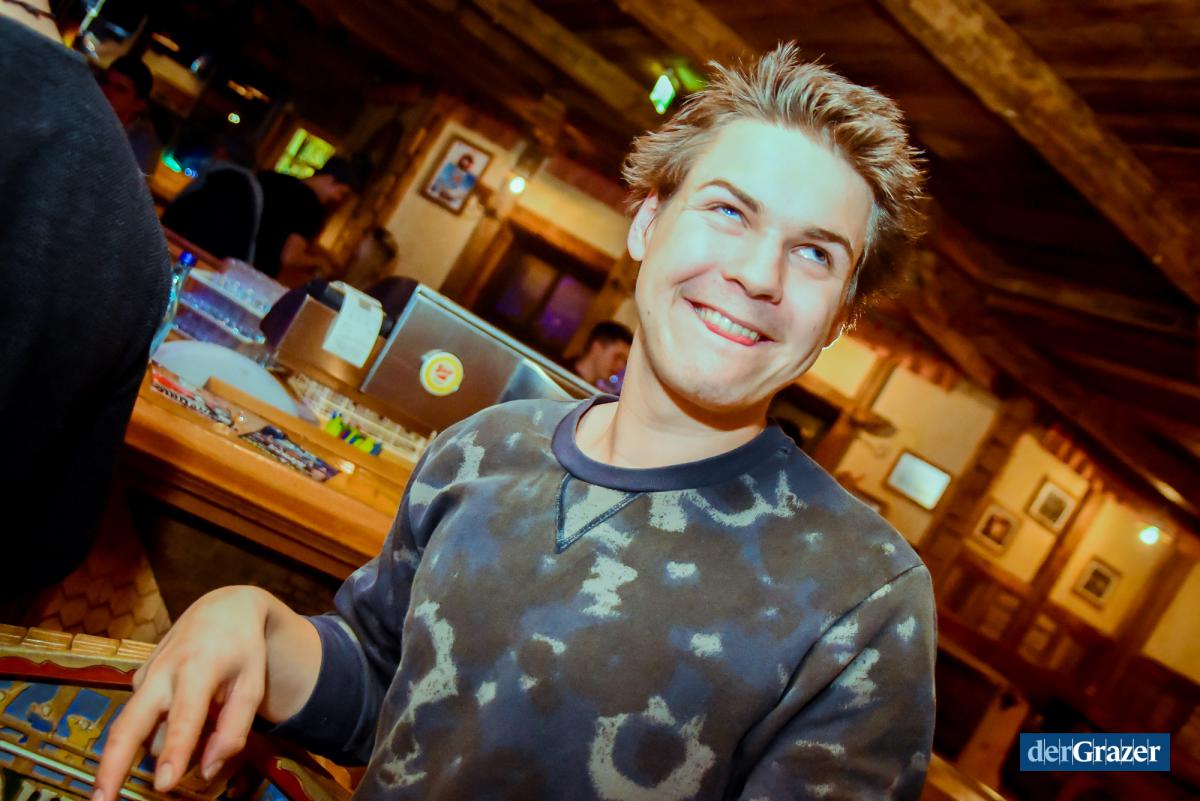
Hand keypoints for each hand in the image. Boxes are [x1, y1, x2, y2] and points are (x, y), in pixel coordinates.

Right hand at [93, 586, 273, 799]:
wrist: (223, 608)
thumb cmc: (243, 652)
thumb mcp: (252, 686)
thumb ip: (234, 729)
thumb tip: (207, 771)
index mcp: (199, 669)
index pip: (184, 718)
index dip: (174, 752)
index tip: (162, 785)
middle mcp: (164, 672)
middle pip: (129, 724)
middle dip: (111, 765)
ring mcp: (146, 675)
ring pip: (131, 726)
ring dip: (126, 757)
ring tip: (128, 782)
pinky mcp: (138, 679)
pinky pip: (140, 718)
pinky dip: (148, 736)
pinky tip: (167, 734)